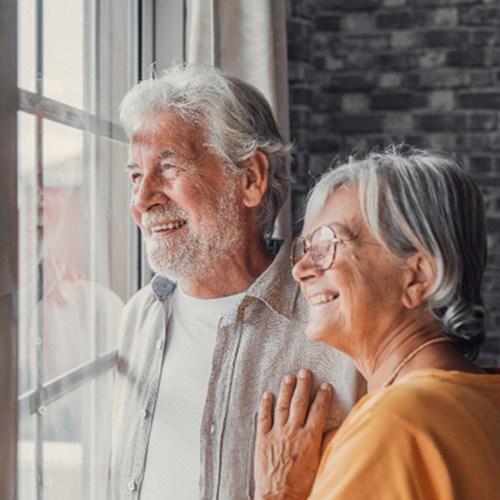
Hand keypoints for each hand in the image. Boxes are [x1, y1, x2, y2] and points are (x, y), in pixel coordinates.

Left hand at [254, 369, 331, 499]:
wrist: (279, 499)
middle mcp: (293, 432)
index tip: (325, 385)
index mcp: (309, 438)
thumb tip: (335, 428)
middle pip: (299, 403)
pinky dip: (265, 405)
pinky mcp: (262, 440)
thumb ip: (327, 445)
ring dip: (285, 390)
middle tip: (304, 371)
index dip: (322, 396)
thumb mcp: (321, 466)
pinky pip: (263, 418)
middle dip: (303, 385)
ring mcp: (276, 434)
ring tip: (288, 377)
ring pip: (281, 406)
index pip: (318, 411)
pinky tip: (267, 394)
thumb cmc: (302, 486)